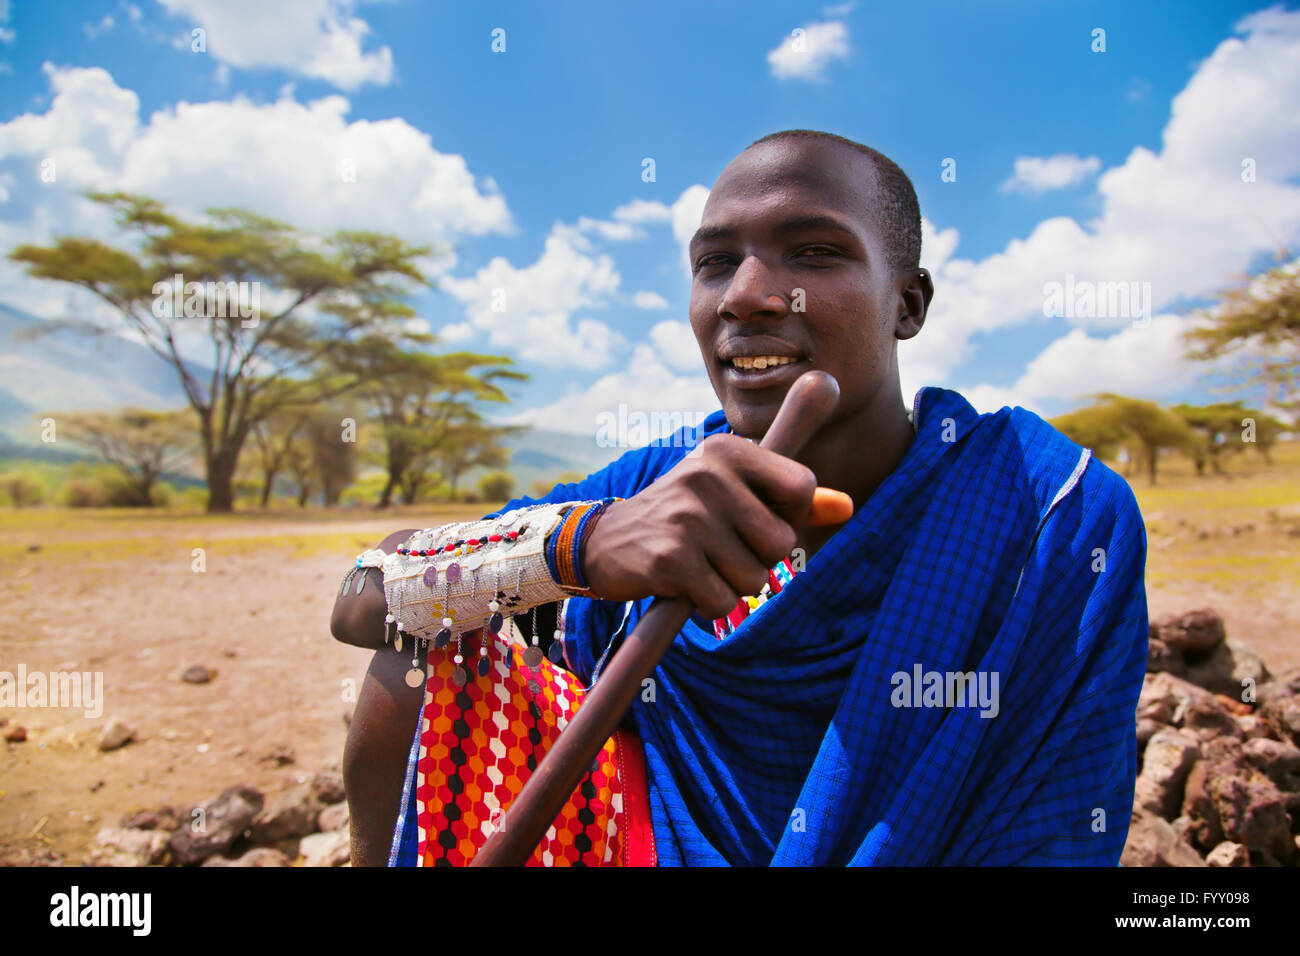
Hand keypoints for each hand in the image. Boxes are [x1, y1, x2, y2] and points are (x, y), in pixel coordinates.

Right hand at [581, 434, 815, 618]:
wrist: (604, 541)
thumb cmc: (682, 516)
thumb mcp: (731, 492)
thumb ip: (790, 498)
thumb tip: (848, 507)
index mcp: (727, 449)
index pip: (802, 486)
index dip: (790, 516)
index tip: (758, 520)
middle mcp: (707, 475)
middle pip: (782, 542)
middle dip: (760, 560)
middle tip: (723, 549)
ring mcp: (688, 517)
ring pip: (755, 578)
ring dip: (732, 585)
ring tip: (702, 565)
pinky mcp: (670, 559)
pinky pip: (722, 602)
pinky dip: (708, 604)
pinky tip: (684, 584)